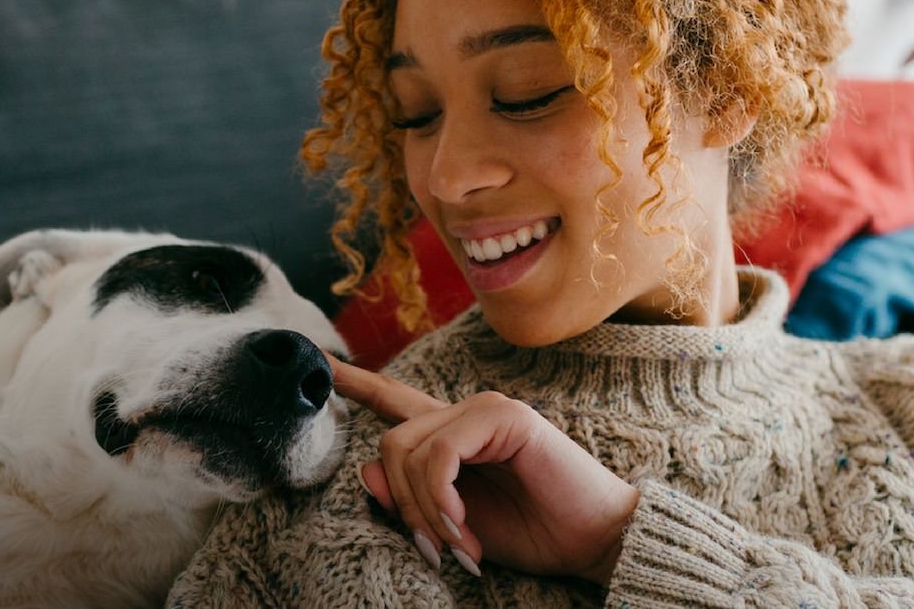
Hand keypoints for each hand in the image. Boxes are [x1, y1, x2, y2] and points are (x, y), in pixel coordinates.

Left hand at [327, 353, 639, 584]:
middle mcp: (466, 413)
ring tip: (457, 546)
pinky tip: (464, 528)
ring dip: (424, 510)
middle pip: (390, 444)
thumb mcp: (454, 524)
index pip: (396, 400)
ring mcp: (486, 409)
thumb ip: (409, 497)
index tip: (320, 364)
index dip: (358, 383)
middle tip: (436, 549)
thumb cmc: (532, 532)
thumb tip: (365, 470)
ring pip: (408, 450)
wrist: (593, 542)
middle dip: (402, 504)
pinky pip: (439, 454)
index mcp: (453, 435)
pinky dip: (440, 497)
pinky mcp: (504, 417)